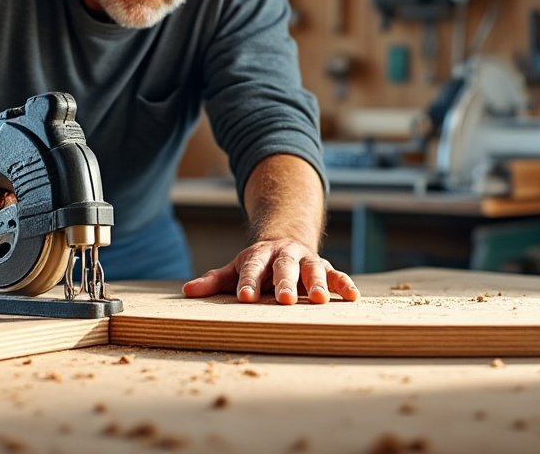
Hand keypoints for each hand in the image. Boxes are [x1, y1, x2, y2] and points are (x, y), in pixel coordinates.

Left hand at [182, 239, 358, 304]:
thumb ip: (214, 280)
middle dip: (285, 283)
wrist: (285, 239)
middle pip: (285, 267)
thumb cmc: (257, 264)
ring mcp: (307, 260)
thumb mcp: (235, 268)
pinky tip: (353, 297)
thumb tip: (187, 291)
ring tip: (320, 300)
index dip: (248, 283)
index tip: (244, 298)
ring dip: (318, 284)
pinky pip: (337, 275)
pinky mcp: (325, 268)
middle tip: (285, 299)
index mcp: (260, 256)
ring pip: (313, 269)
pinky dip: (344, 284)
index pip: (252, 268)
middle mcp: (284, 255)